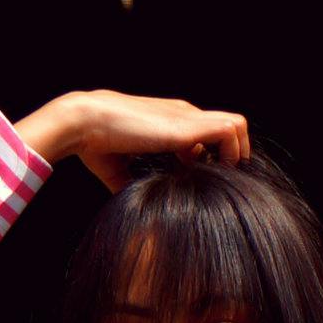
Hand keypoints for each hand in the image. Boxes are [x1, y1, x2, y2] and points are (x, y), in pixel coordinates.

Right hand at [14, 90, 250, 190]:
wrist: (84, 122)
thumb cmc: (95, 143)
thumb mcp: (118, 169)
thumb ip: (131, 184)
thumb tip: (135, 207)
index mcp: (170, 121)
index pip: (208, 134)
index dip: (213, 159)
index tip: (202, 181)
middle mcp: (183, 115)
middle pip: (229, 129)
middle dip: (232, 157)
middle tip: (220, 183)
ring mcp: (187, 117)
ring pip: (237, 125)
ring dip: (236, 153)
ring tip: (221, 178)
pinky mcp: (187, 125)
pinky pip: (231, 130)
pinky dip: (230, 153)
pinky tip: (213, 173)